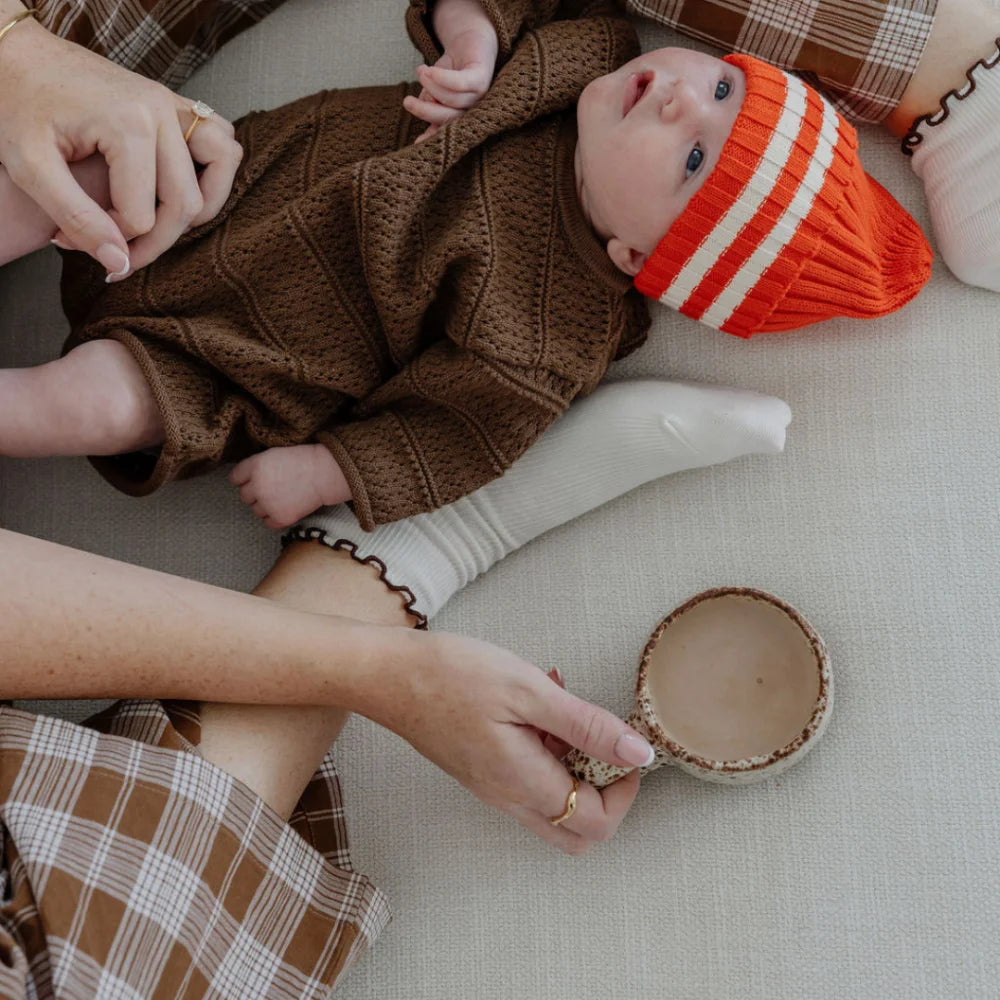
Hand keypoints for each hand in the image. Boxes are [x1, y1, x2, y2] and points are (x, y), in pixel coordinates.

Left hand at [0, 16, 242, 276]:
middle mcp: (161, 111)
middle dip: (154, 240)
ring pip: (222, 169)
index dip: (112, 238)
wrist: (17, 54)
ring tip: (164, 222)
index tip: (72, 235)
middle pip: (186, 203)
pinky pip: (222, 143)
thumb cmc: (17, 105)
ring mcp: (173, 104)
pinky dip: (214, 173)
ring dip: (201, 206)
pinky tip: (183, 189)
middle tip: (118, 253)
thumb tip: (119, 264)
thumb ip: (76, 218)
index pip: (143, 216)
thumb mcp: (30, 167)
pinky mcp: (176, 104)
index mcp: (128, 124)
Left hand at [229, 444, 350, 528]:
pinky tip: (286, 507)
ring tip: (283, 497)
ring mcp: (268, 504)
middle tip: (272, 488)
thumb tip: (245, 479)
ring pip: (256, 510)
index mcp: (255, 466)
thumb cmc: (303, 460)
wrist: (325, 474)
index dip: (244, 478)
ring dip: (265, 506)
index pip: (235, 478)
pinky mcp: (279, 517)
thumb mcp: (274, 454)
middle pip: (244, 496)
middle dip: (255, 493)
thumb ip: (256, 466)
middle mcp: (257, 486)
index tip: (253, 479)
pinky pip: (267, 523)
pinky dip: (274, 518)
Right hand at [364, 631, 652, 853]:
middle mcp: (508, 798)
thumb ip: (587, 726)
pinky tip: (538, 708)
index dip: (625, 790)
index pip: (596, 822)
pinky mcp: (481, 772)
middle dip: (605, 793)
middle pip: (577, 832)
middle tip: (604, 743)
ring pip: (552, 809)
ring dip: (573, 770)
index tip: (624, 746)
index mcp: (523, 782)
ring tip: (564, 715)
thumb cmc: (451, 675)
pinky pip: (528, 784)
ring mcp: (492, 788)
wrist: (386, 675)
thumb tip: (638, 753)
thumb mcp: (529, 691)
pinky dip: (547, 755)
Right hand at [403, 0, 498, 140]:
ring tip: (421, 72)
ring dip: (431, 86)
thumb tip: (421, 111)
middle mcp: (472, 110)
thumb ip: (429, 103)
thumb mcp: (435, 87)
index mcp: (461, 116)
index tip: (416, 143)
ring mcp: (479, 96)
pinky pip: (460, 83)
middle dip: (426, 111)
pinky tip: (430, 71)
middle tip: (407, 102)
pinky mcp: (481, 78)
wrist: (470, 41)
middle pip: (449, 117)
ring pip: (452, 99)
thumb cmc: (451, 69)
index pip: (446, 129)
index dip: (432, 137)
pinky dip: (443, 78)